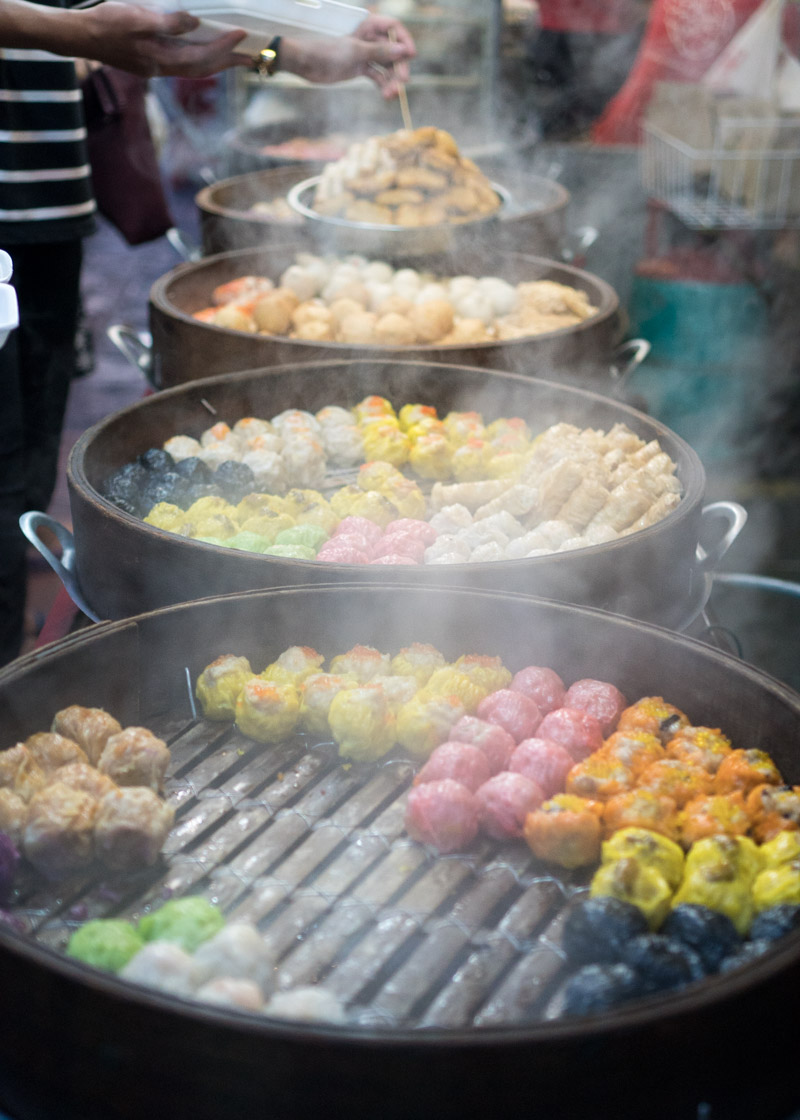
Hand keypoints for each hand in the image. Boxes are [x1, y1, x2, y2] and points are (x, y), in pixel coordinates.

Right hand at [73, 3, 251, 76]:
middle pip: (203, 68)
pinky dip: (197, 58)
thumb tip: (194, 23)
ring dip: (215, 62)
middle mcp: (161, 68)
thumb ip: (168, 23)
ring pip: (193, 68)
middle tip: (251, 57)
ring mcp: (155, 67)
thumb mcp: (138, 18)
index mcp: (161, 59)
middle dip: (228, 62)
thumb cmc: (105, 23)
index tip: (242, 34)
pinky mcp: (148, 61)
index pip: (201, 56)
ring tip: (233, 56)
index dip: (224, 46)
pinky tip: (202, 51)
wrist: (78, 36)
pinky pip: (181, 62)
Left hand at [279, 14, 414, 98]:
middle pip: (393, 51)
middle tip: (401, 83)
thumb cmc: (327, 51)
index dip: (404, 41)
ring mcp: (366, 54)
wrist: (306, 64)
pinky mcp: (361, 68)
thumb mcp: (355, 51)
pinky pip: (377, 76)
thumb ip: (380, 52)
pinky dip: (382, 85)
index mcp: (368, 25)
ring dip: (391, 80)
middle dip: (398, 67)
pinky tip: (386, 95)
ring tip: (391, 95)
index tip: (411, 55)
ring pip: (386, 66)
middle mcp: (370, 38)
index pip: (394, 28)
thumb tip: (403, 51)